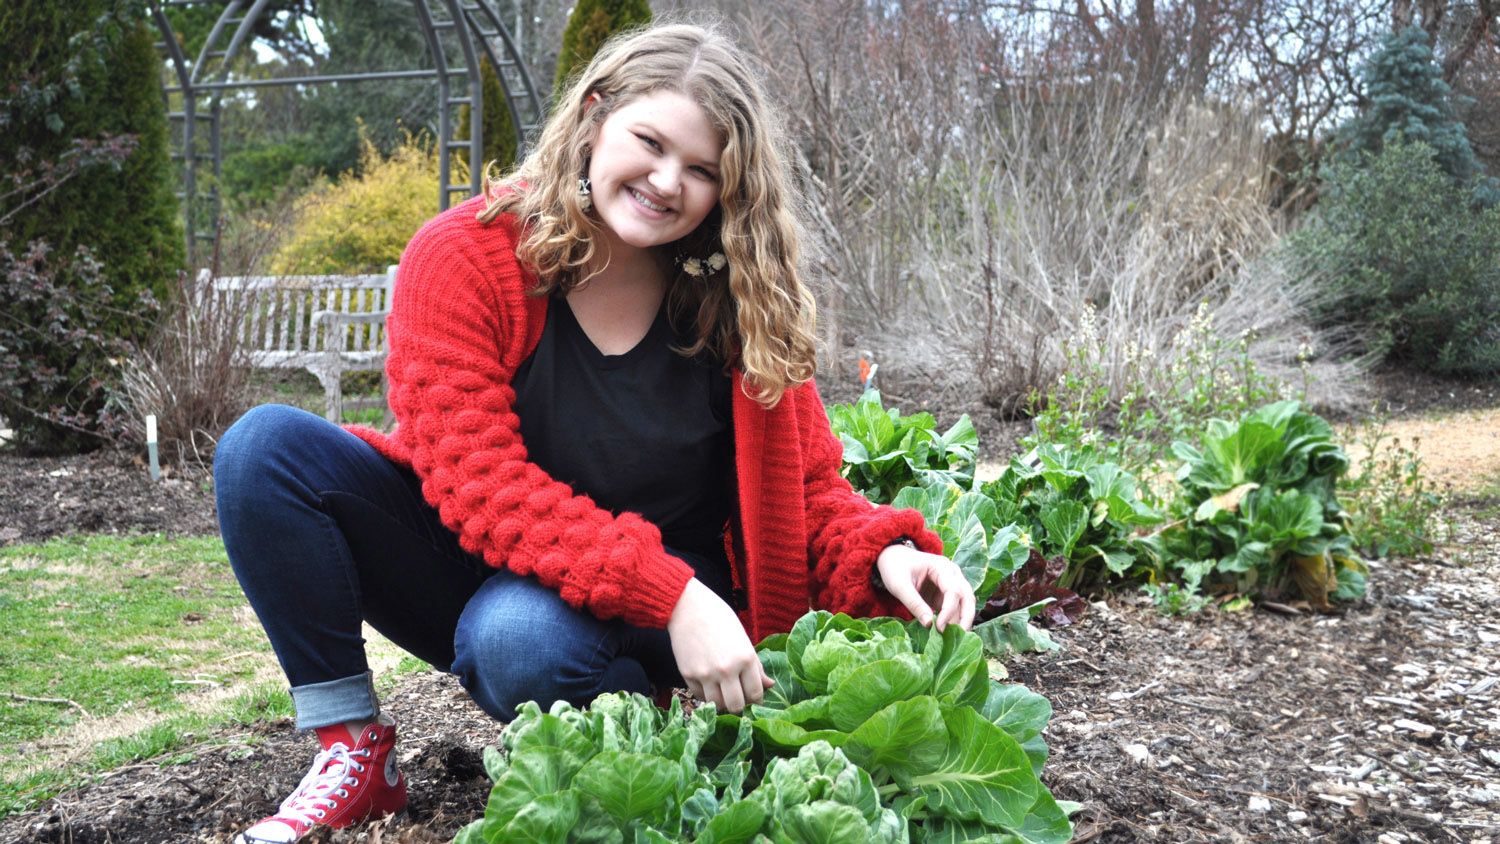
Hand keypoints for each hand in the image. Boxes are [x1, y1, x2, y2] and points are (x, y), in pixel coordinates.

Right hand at [667, 578, 773, 712]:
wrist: (687, 607)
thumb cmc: (719, 618)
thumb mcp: (743, 638)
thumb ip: (756, 665)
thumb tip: (769, 685)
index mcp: (746, 658)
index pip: (755, 694)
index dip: (755, 699)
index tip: (752, 696)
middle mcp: (727, 670)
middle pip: (736, 706)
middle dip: (739, 705)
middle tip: (738, 697)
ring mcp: (706, 674)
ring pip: (717, 705)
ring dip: (721, 702)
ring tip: (722, 692)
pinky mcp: (688, 675)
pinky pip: (700, 696)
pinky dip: (706, 694)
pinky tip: (708, 684)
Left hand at [876, 543, 975, 631]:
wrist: (893, 558)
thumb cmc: (895, 567)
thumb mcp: (899, 585)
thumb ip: (914, 604)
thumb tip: (929, 625)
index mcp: (942, 567)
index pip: (953, 591)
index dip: (949, 611)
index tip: (939, 628)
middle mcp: (952, 574)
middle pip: (967, 596)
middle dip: (966, 617)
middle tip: (959, 637)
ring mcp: (951, 584)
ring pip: (965, 604)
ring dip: (961, 621)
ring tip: (951, 639)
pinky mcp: (945, 594)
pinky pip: (955, 609)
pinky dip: (953, 621)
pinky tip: (947, 634)